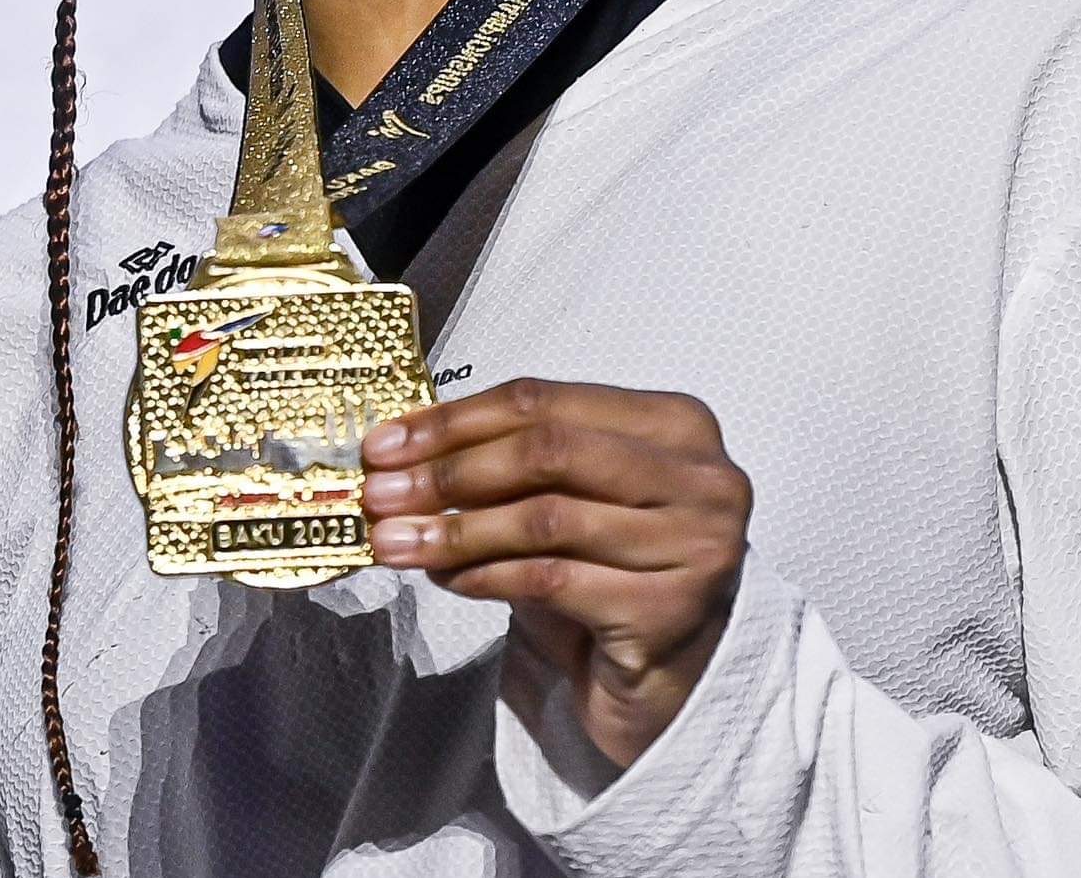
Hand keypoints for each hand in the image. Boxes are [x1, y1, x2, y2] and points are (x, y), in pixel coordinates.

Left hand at [361, 379, 750, 767]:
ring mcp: (695, 544)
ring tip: (394, 542)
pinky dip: (485, 575)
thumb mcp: (569, 499)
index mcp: (677, 423)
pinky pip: (552, 580)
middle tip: (380, 493)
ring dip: (455, 530)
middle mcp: (701, 477)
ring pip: (545, 519)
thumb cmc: (612, 572)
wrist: (672, 680)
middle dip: (449, 471)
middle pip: (548, 452)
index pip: (546, 401)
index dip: (455, 420)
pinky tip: (446, 578)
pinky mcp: (669, 610)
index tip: (384, 444)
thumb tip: (401, 451)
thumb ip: (511, 463)